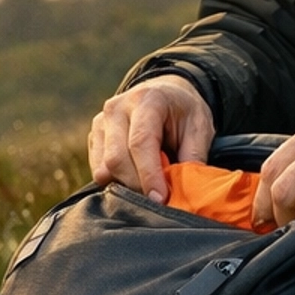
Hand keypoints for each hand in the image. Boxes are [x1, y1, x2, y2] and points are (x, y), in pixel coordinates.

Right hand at [89, 75, 215, 200]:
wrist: (165, 95)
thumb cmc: (184, 113)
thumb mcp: (200, 128)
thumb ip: (193, 158)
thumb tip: (185, 192)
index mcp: (147, 100)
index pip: (140, 142)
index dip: (149, 175)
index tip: (160, 199)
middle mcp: (117, 108)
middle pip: (117, 159)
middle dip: (138, 185)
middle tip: (159, 198)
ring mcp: (101, 122)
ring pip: (103, 169)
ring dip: (126, 184)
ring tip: (149, 183)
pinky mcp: (93, 137)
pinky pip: (98, 171)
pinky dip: (116, 181)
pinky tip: (136, 176)